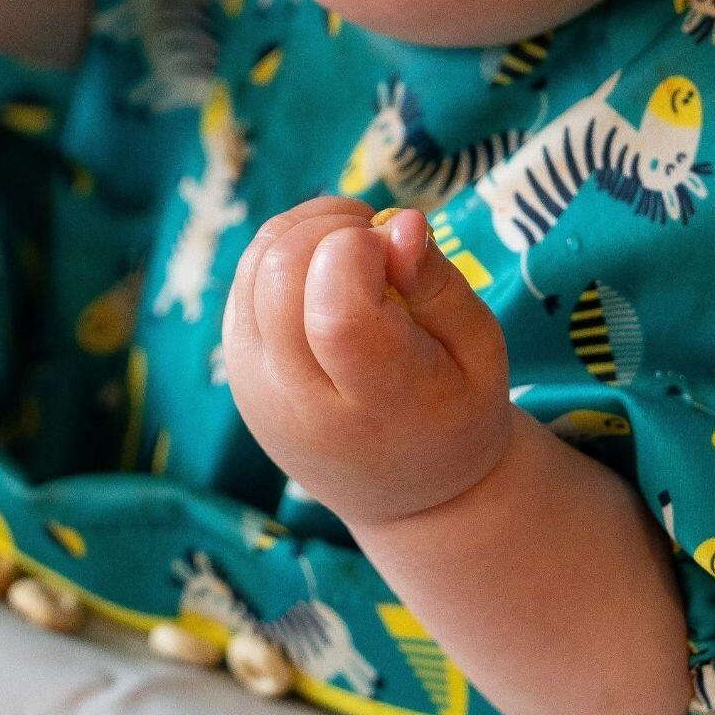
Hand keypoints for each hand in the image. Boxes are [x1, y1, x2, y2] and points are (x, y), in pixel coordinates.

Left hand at [223, 197, 511, 526]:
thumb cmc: (453, 411)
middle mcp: (297, 398)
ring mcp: (254, 382)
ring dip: (307, 228)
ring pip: (256, 259)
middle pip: (282, 270)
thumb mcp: (480, 353)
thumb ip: (441, 286)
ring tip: (359, 250)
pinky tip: (330, 271)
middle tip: (381, 242)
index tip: (397, 253)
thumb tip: (400, 222)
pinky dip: (286, 249)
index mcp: (374, 406)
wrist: (403, 493)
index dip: (361, 251)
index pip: (336, 310)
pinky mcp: (234, 363)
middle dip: (333, 226)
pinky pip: (244, 273)